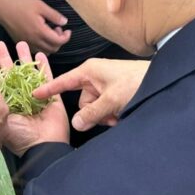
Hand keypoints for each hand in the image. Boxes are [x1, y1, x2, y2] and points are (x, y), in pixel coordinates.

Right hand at [0, 0, 71, 54]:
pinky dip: (42, 46)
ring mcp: (27, 43)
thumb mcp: (40, 5)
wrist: (2, 8)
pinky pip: (36, 50)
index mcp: (40, 32)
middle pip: (53, 49)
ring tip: (49, 32)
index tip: (67, 30)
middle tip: (57, 28)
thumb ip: (54, 15)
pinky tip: (40, 35)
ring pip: (44, 52)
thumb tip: (65, 22)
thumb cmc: (22, 4)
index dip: (66, 37)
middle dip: (59, 41)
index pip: (58, 42)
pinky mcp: (21, 42)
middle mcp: (34, 41)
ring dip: (51, 45)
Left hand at [0, 41, 68, 155]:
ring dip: (24, 58)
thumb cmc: (21, 137)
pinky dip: (44, 66)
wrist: (44, 147)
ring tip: (19, 43)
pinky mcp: (52, 95)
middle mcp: (21, 97)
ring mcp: (37, 95)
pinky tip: (39, 55)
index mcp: (8, 103)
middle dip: (5, 58)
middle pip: (12, 73)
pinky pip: (48, 77)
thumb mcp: (1, 121)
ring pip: (29, 72)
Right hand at [33, 58, 150, 131]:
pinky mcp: (113, 92)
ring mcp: (104, 85)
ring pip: (94, 107)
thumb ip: (93, 113)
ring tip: (119, 115)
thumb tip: (76, 124)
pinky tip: (122, 114)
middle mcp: (94, 76)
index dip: (49, 89)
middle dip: (94, 113)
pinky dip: (111, 113)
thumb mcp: (112, 99)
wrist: (161, 81)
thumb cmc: (136, 82)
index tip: (34, 93)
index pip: (63, 81)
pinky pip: (104, 107)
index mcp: (89, 70)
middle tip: (110, 115)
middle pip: (82, 101)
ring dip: (104, 115)